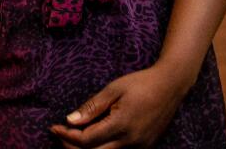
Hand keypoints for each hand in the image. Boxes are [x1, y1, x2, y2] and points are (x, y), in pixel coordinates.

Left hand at [49, 64, 193, 147]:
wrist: (171, 86)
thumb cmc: (140, 83)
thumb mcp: (112, 89)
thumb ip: (91, 107)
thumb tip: (70, 121)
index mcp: (122, 125)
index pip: (86, 140)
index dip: (66, 135)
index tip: (54, 126)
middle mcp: (132, 141)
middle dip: (73, 147)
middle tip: (60, 134)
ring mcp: (140, 147)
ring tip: (72, 136)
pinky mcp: (145, 147)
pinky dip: (102, 148)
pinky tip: (93, 137)